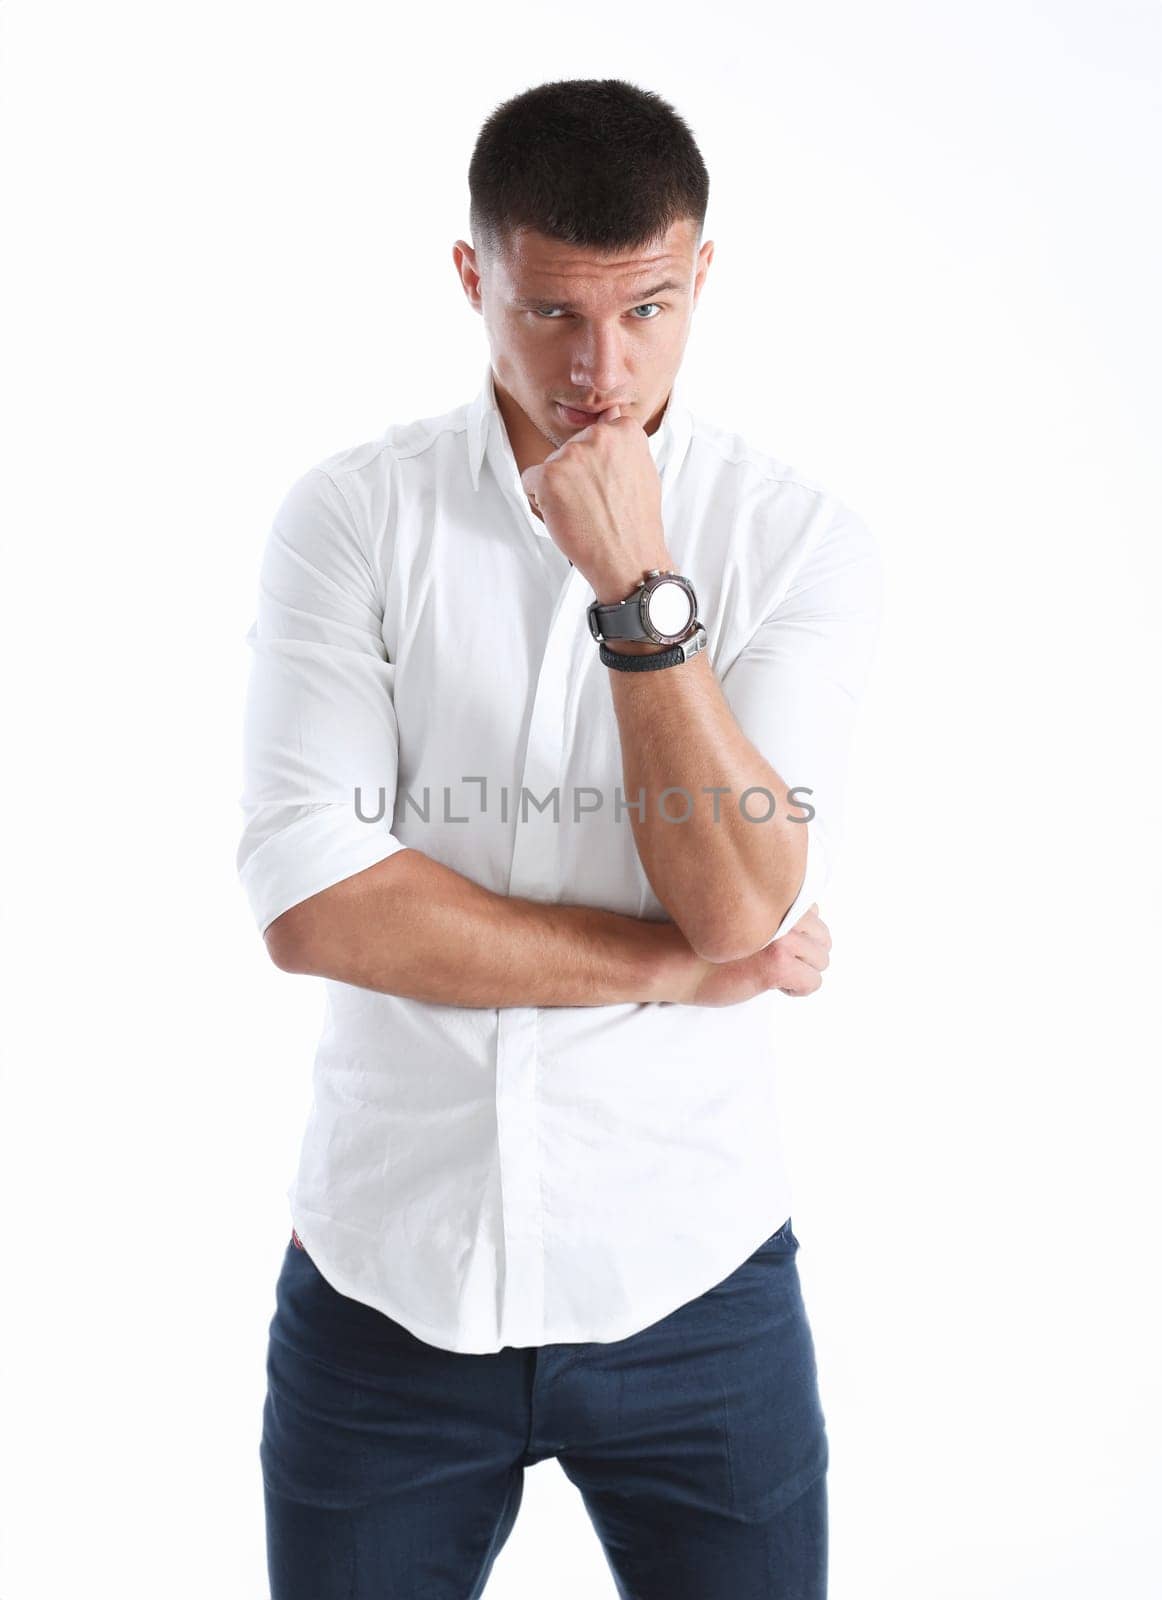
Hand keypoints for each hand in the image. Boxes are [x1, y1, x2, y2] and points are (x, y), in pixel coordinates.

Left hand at [519, 406, 671, 599]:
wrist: (629, 559)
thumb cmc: (635, 522)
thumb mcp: (642, 471)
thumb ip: (622, 442)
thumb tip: (611, 412)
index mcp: (624, 431)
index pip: (595, 435)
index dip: (597, 465)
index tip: (609, 485)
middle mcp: (598, 435)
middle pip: (570, 449)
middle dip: (576, 475)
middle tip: (597, 502)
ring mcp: (571, 454)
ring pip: (549, 466)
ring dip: (559, 489)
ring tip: (584, 511)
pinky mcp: (548, 475)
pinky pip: (530, 481)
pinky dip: (541, 501)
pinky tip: (566, 516)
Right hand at [680, 904, 831, 1006]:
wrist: (667, 959)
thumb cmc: (691, 939)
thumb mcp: (731, 910)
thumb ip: (762, 909)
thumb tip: (796, 919)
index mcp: (769, 897)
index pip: (812, 909)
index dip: (798, 931)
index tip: (778, 944)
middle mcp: (780, 913)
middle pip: (822, 935)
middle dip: (806, 953)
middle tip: (781, 964)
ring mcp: (780, 939)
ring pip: (821, 960)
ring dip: (804, 971)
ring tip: (777, 976)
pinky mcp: (776, 965)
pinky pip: (812, 982)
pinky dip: (800, 989)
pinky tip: (778, 988)